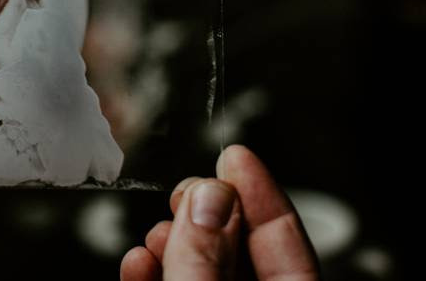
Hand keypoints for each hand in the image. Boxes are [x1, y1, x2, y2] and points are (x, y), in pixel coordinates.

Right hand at [120, 145, 319, 280]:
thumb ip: (204, 261)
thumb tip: (209, 200)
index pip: (287, 243)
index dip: (262, 193)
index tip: (236, 156)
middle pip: (242, 253)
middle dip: (209, 215)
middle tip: (187, 191)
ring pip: (205, 273)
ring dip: (174, 246)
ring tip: (155, 232)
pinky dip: (154, 278)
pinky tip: (138, 262)